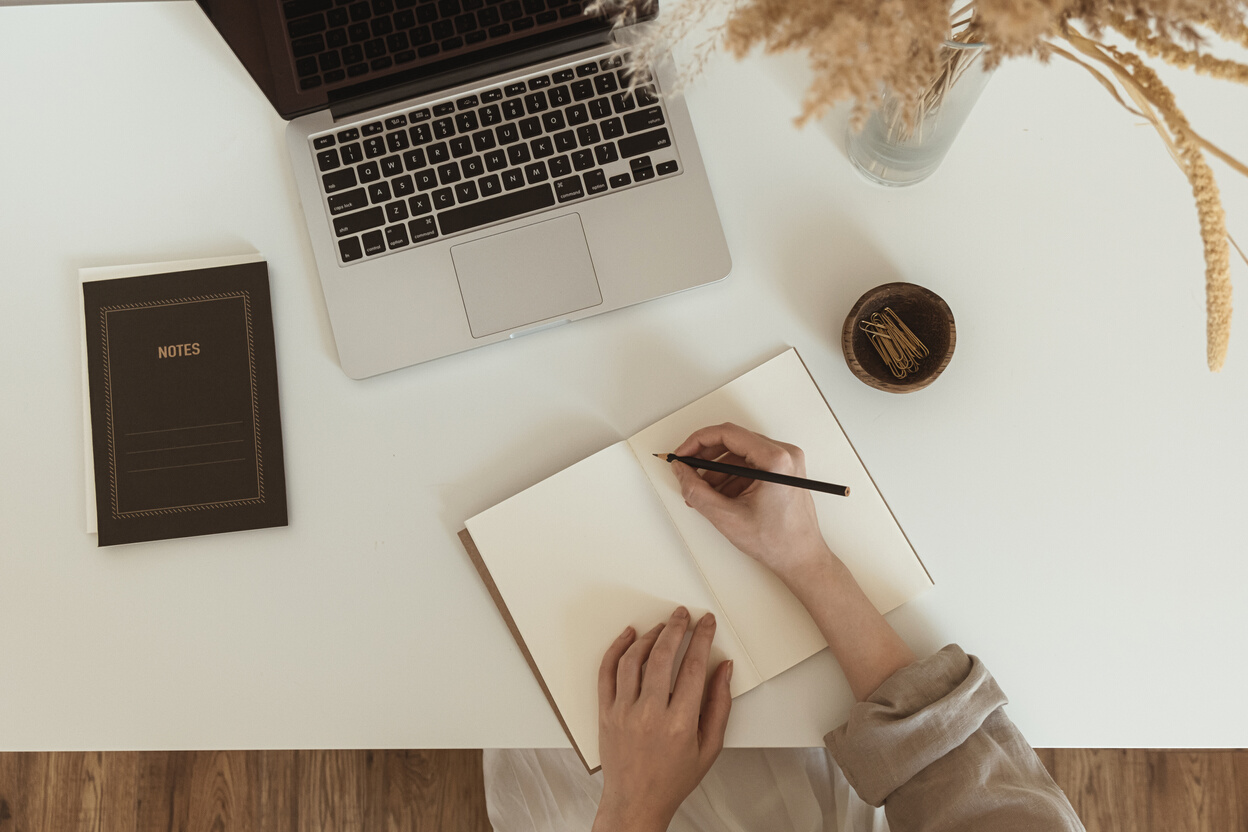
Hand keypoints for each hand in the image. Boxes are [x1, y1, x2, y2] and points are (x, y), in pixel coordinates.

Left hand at [592, 607, 732, 831]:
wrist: (636, 802)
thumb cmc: (673, 778)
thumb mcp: (709, 747)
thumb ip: (719, 705)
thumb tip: (724, 669)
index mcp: (680, 724)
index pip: (693, 667)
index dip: (702, 639)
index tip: (706, 623)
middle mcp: (649, 714)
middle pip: (662, 656)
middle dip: (676, 628)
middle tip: (683, 615)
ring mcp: (624, 712)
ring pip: (633, 660)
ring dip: (649, 636)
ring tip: (662, 626)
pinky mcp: (606, 712)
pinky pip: (607, 672)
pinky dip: (616, 649)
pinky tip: (628, 636)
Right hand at [672, 422, 834, 586]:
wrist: (802, 559)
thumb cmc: (778, 542)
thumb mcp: (727, 517)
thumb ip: (696, 491)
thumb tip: (681, 471)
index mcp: (776, 460)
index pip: (728, 434)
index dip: (698, 441)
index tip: (683, 453)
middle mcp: (785, 455)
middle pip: (734, 441)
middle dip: (706, 458)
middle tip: (687, 470)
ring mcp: (786, 463)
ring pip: (741, 454)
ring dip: (718, 471)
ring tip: (704, 492)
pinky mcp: (784, 472)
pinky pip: (751, 465)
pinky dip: (732, 477)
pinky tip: (721, 496)